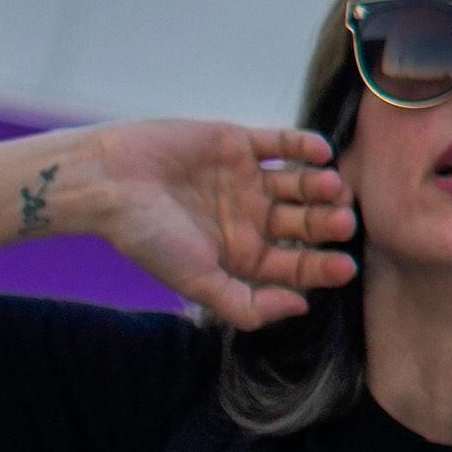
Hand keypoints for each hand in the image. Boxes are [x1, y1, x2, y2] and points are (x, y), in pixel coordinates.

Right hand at [69, 123, 356, 330]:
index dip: (322, 267)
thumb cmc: (147, 236)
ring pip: (301, 183)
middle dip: (327, 224)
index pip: (295, 263)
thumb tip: (300, 308)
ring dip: (320, 186)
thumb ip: (245, 303)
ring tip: (330, 188)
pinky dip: (305, 146)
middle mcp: (251, 216)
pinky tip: (319, 154)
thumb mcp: (196, 280)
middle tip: (344, 222)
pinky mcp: (240, 144)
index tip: (345, 267)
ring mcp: (248, 179)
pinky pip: (283, 143)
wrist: (106, 182)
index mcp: (243, 252)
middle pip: (305, 222)